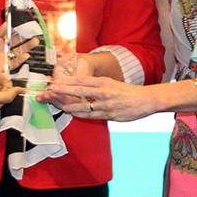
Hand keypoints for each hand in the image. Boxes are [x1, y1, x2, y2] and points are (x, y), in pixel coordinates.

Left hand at [0, 25, 34, 72]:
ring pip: (17, 53)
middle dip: (26, 39)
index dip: (18, 31)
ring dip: (26, 48)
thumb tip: (6, 24)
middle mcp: (2, 49)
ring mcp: (3, 58)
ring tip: (34, 43)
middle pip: (16, 43)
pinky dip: (20, 60)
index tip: (27, 27)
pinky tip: (26, 55)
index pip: (10, 34)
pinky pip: (13, 64)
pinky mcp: (2, 68)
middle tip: (34, 35)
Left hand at [39, 75, 157, 121]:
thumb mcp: (112, 83)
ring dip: (69, 105)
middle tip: (50, 89)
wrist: (145, 100)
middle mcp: (103, 91)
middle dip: (63, 90)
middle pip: (79, 91)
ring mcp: (106, 104)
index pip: (81, 80)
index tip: (55, 81)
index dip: (67, 81)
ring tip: (57, 104)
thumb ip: (97, 86)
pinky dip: (80, 114)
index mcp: (104, 82)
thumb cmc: (127, 92)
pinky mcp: (109, 115)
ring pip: (83, 105)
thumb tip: (81, 87)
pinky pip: (91, 115)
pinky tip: (72, 113)